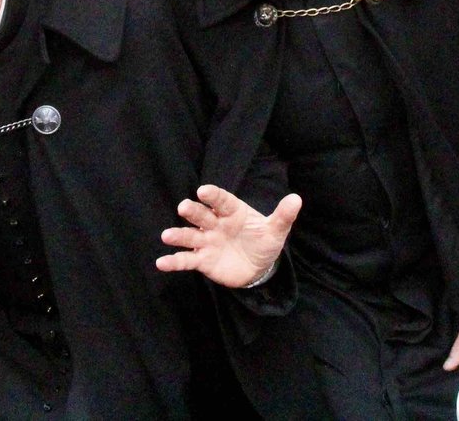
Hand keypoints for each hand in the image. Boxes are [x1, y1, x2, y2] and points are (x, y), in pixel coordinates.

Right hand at [156, 185, 301, 287]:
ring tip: (167, 235)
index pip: (222, 201)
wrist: (258, 268)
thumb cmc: (264, 242)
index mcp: (232, 211)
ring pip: (190, 236)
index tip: (203, 191)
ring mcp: (207, 241)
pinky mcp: (203, 260)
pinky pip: (187, 260)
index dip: (213, 196)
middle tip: (184, 207)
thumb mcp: (276, 230)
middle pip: (202, 215)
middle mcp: (216, 223)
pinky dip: (174, 261)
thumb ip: (283, 215)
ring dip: (179, 235)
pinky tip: (161, 263)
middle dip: (193, 211)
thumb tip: (297, 198)